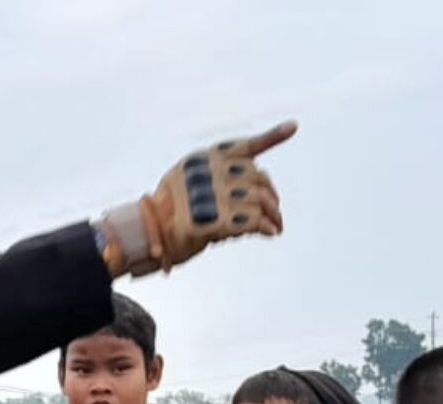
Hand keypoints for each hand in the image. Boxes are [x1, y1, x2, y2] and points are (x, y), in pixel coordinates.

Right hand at [101, 121, 295, 276]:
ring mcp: (206, 194)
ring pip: (256, 198)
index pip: (243, 146)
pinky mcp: (208, 219)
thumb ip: (225, 182)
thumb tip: (264, 194)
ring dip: (271, 214)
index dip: (271, 137)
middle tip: (277, 215)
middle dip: (270, 196)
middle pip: (256, 176)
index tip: (293, 127)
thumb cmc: (175, 213)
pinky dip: (263, 227)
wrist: (148, 236)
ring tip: (275, 226)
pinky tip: (269, 233)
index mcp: (203, 159)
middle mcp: (206, 171)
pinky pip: (249, 220)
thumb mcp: (196, 187)